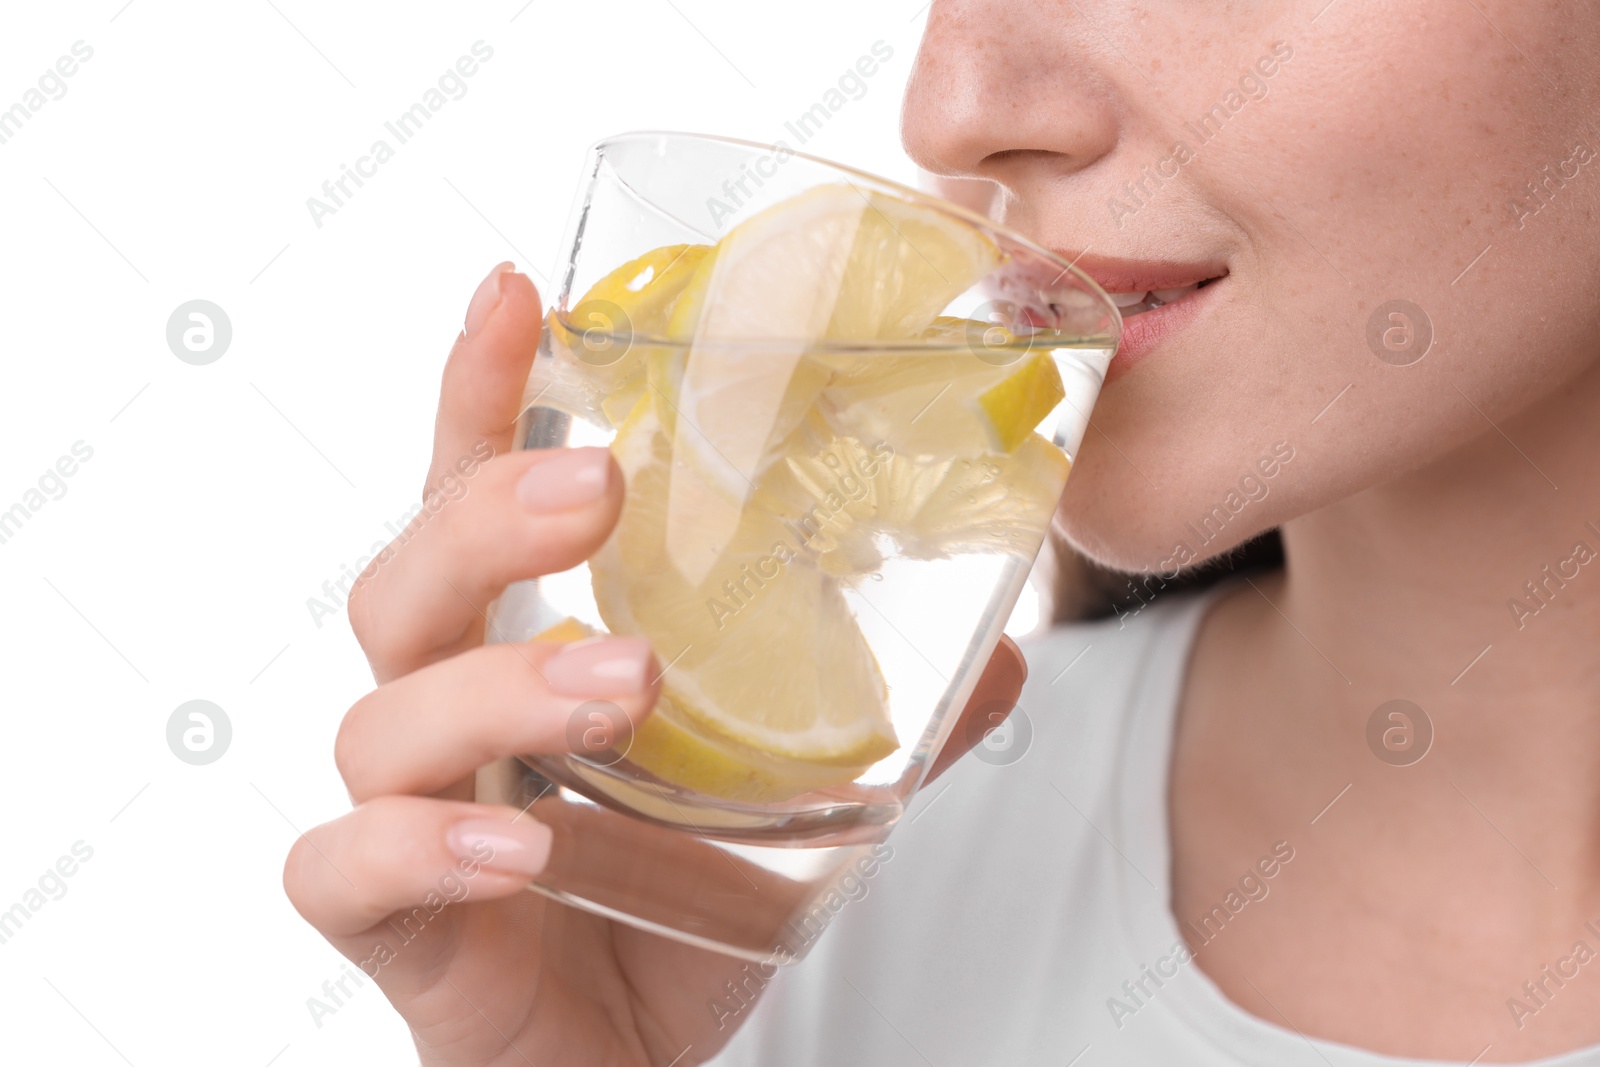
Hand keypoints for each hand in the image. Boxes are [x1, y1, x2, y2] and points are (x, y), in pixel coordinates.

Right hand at [282, 262, 1028, 1065]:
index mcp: (523, 654)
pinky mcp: (393, 930)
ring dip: (502, 689)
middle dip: (486, 517)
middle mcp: (446, 718)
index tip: (513, 290)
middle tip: (599, 488)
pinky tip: (523, 848)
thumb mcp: (797, 801)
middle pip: (407, 581)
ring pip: (387, 718)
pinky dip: (421, 849)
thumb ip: (887, 722)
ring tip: (625, 687)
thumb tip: (1008, 643)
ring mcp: (407, 820)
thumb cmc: (681, 911)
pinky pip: (346, 870)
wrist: (634, 1065)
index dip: (480, 395)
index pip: (474, 499)